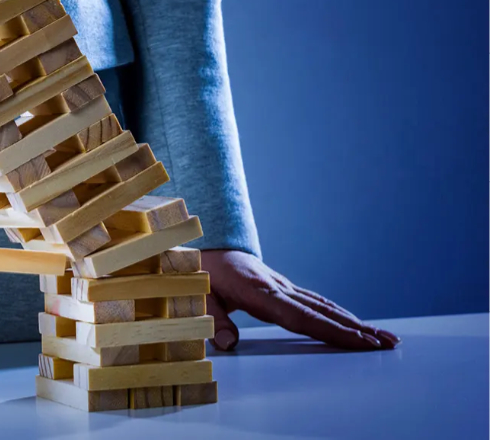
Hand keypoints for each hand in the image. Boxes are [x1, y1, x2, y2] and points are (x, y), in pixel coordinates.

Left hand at [202, 249, 399, 350]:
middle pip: (322, 311)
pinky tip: (351, 323)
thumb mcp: (198, 295)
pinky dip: (335, 314)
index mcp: (258, 292)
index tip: (360, 342)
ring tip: (381, 336)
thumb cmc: (198, 272)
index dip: (332, 331)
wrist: (200, 244)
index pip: (301, 317)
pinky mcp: (280, 287)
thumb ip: (212, 319)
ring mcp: (280, 285)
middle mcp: (276, 287)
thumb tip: (228, 344)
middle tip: (389, 342)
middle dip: (357, 329)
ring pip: (322, 305)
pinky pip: (313, 302)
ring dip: (353, 321)